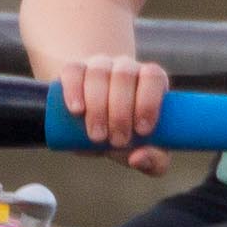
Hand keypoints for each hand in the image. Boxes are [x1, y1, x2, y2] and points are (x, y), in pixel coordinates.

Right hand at [58, 56, 170, 176]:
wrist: (93, 123)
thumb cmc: (125, 134)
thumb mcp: (142, 149)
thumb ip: (153, 160)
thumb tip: (138, 158)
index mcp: (150, 79)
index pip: (153, 76)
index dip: (148, 100)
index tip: (142, 130)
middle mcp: (126, 67)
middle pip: (124, 75)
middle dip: (120, 112)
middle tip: (117, 141)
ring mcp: (98, 65)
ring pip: (99, 73)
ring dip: (98, 106)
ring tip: (97, 136)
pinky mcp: (73, 70)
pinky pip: (73, 71)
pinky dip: (74, 90)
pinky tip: (77, 110)